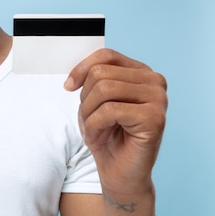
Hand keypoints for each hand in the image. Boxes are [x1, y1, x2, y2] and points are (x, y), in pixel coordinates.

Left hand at [64, 49, 167, 198]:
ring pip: (104, 89)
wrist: (119, 172)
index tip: (69, 87)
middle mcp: (154, 81)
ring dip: (88, 112)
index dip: (81, 68)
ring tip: (93, 128)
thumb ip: (92, 78)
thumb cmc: (107, 135)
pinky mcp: (155, 118)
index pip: (106, 56)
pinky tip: (100, 136)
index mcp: (141, 72)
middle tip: (88, 119)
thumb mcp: (93, 100)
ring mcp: (158, 99)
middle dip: (85, 98)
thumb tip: (77, 74)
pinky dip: (95, 124)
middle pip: (101, 73)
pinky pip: (110, 110)